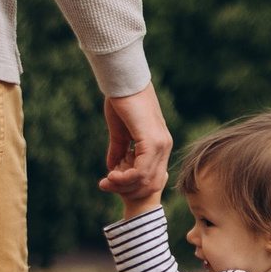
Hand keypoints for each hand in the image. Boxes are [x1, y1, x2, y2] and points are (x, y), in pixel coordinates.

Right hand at [101, 84, 171, 200]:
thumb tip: (113, 167)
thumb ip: (119, 150)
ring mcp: (161, 144)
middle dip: (127, 190)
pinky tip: (111, 175)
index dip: (131, 184)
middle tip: (106, 185)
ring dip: (123, 186)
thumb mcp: (120, 131)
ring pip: (145, 180)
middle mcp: (165, 146)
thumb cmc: (122, 101)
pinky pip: (141, 171)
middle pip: (150, 183)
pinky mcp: (152, 141)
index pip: (151, 175)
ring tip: (105, 182)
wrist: (124, 81)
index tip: (110, 182)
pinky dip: (125, 178)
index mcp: (159, 143)